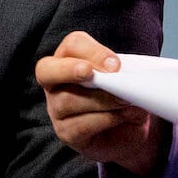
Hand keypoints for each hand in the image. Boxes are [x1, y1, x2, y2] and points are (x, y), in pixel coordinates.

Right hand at [35, 30, 166, 176]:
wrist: (132, 129)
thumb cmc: (124, 95)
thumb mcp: (126, 80)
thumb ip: (120, 72)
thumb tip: (120, 72)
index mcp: (70, 58)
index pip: (72, 45)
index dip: (92, 52)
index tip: (115, 65)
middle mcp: (55, 82)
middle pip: (46, 70)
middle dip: (69, 69)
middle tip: (91, 73)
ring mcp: (56, 109)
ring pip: (67, 100)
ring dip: (101, 100)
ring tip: (125, 101)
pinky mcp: (66, 133)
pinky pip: (80, 125)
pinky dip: (105, 119)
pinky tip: (122, 116)